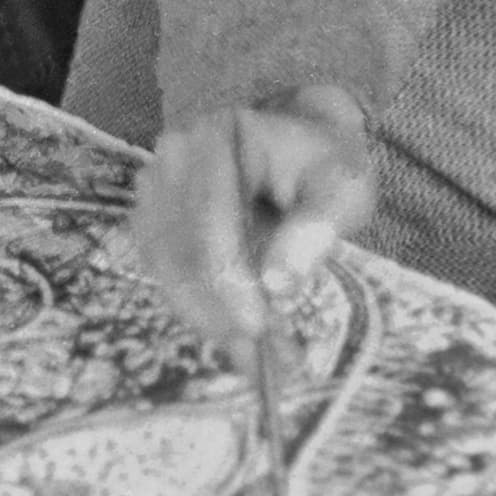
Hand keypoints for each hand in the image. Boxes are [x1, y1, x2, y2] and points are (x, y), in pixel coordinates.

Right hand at [131, 84, 374, 348]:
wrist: (300, 140)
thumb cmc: (325, 163)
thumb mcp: (343, 187)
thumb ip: (316, 228)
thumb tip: (278, 285)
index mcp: (220, 137)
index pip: (211, 217)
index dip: (228, 279)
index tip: (257, 328)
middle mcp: (175, 155)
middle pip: (180, 249)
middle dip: (219, 312)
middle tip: (264, 359)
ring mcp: (156, 183)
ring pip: (167, 268)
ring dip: (208, 317)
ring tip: (256, 353)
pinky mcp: (152, 213)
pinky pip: (165, 271)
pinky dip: (197, 306)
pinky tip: (234, 328)